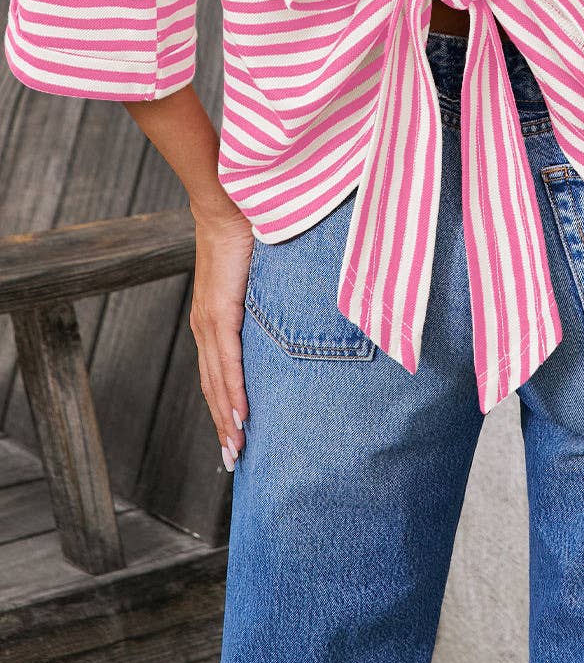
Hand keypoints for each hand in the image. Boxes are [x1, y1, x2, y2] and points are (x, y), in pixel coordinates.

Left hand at [187, 192, 254, 471]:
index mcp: (213, 318)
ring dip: (228, 418)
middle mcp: (206, 325)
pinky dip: (233, 391)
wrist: (230, 201)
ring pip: (218, 382)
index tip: (235, 437)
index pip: (217, 373)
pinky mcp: (219, 310)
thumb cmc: (250, 230)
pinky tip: (240, 414)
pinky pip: (228, 361)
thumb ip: (271, 294)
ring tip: (239, 449)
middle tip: (235, 462)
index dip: (223, 407)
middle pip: (214, 387)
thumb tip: (297, 304)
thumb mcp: (260, 274)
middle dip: (224, 426)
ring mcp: (210, 320)